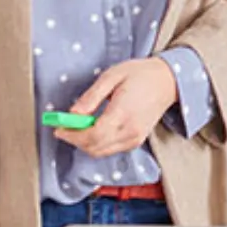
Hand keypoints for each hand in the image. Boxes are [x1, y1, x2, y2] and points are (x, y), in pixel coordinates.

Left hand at [65, 58, 179, 157]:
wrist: (167, 81)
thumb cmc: (140, 74)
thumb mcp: (111, 76)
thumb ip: (91, 97)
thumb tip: (72, 113)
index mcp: (123, 113)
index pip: (92, 135)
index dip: (72, 135)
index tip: (59, 128)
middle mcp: (130, 131)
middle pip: (94, 148)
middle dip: (75, 140)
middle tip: (64, 126)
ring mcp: (135, 139)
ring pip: (101, 152)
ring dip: (85, 143)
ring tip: (77, 126)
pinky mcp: (136, 141)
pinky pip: (110, 149)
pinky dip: (97, 144)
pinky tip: (92, 129)